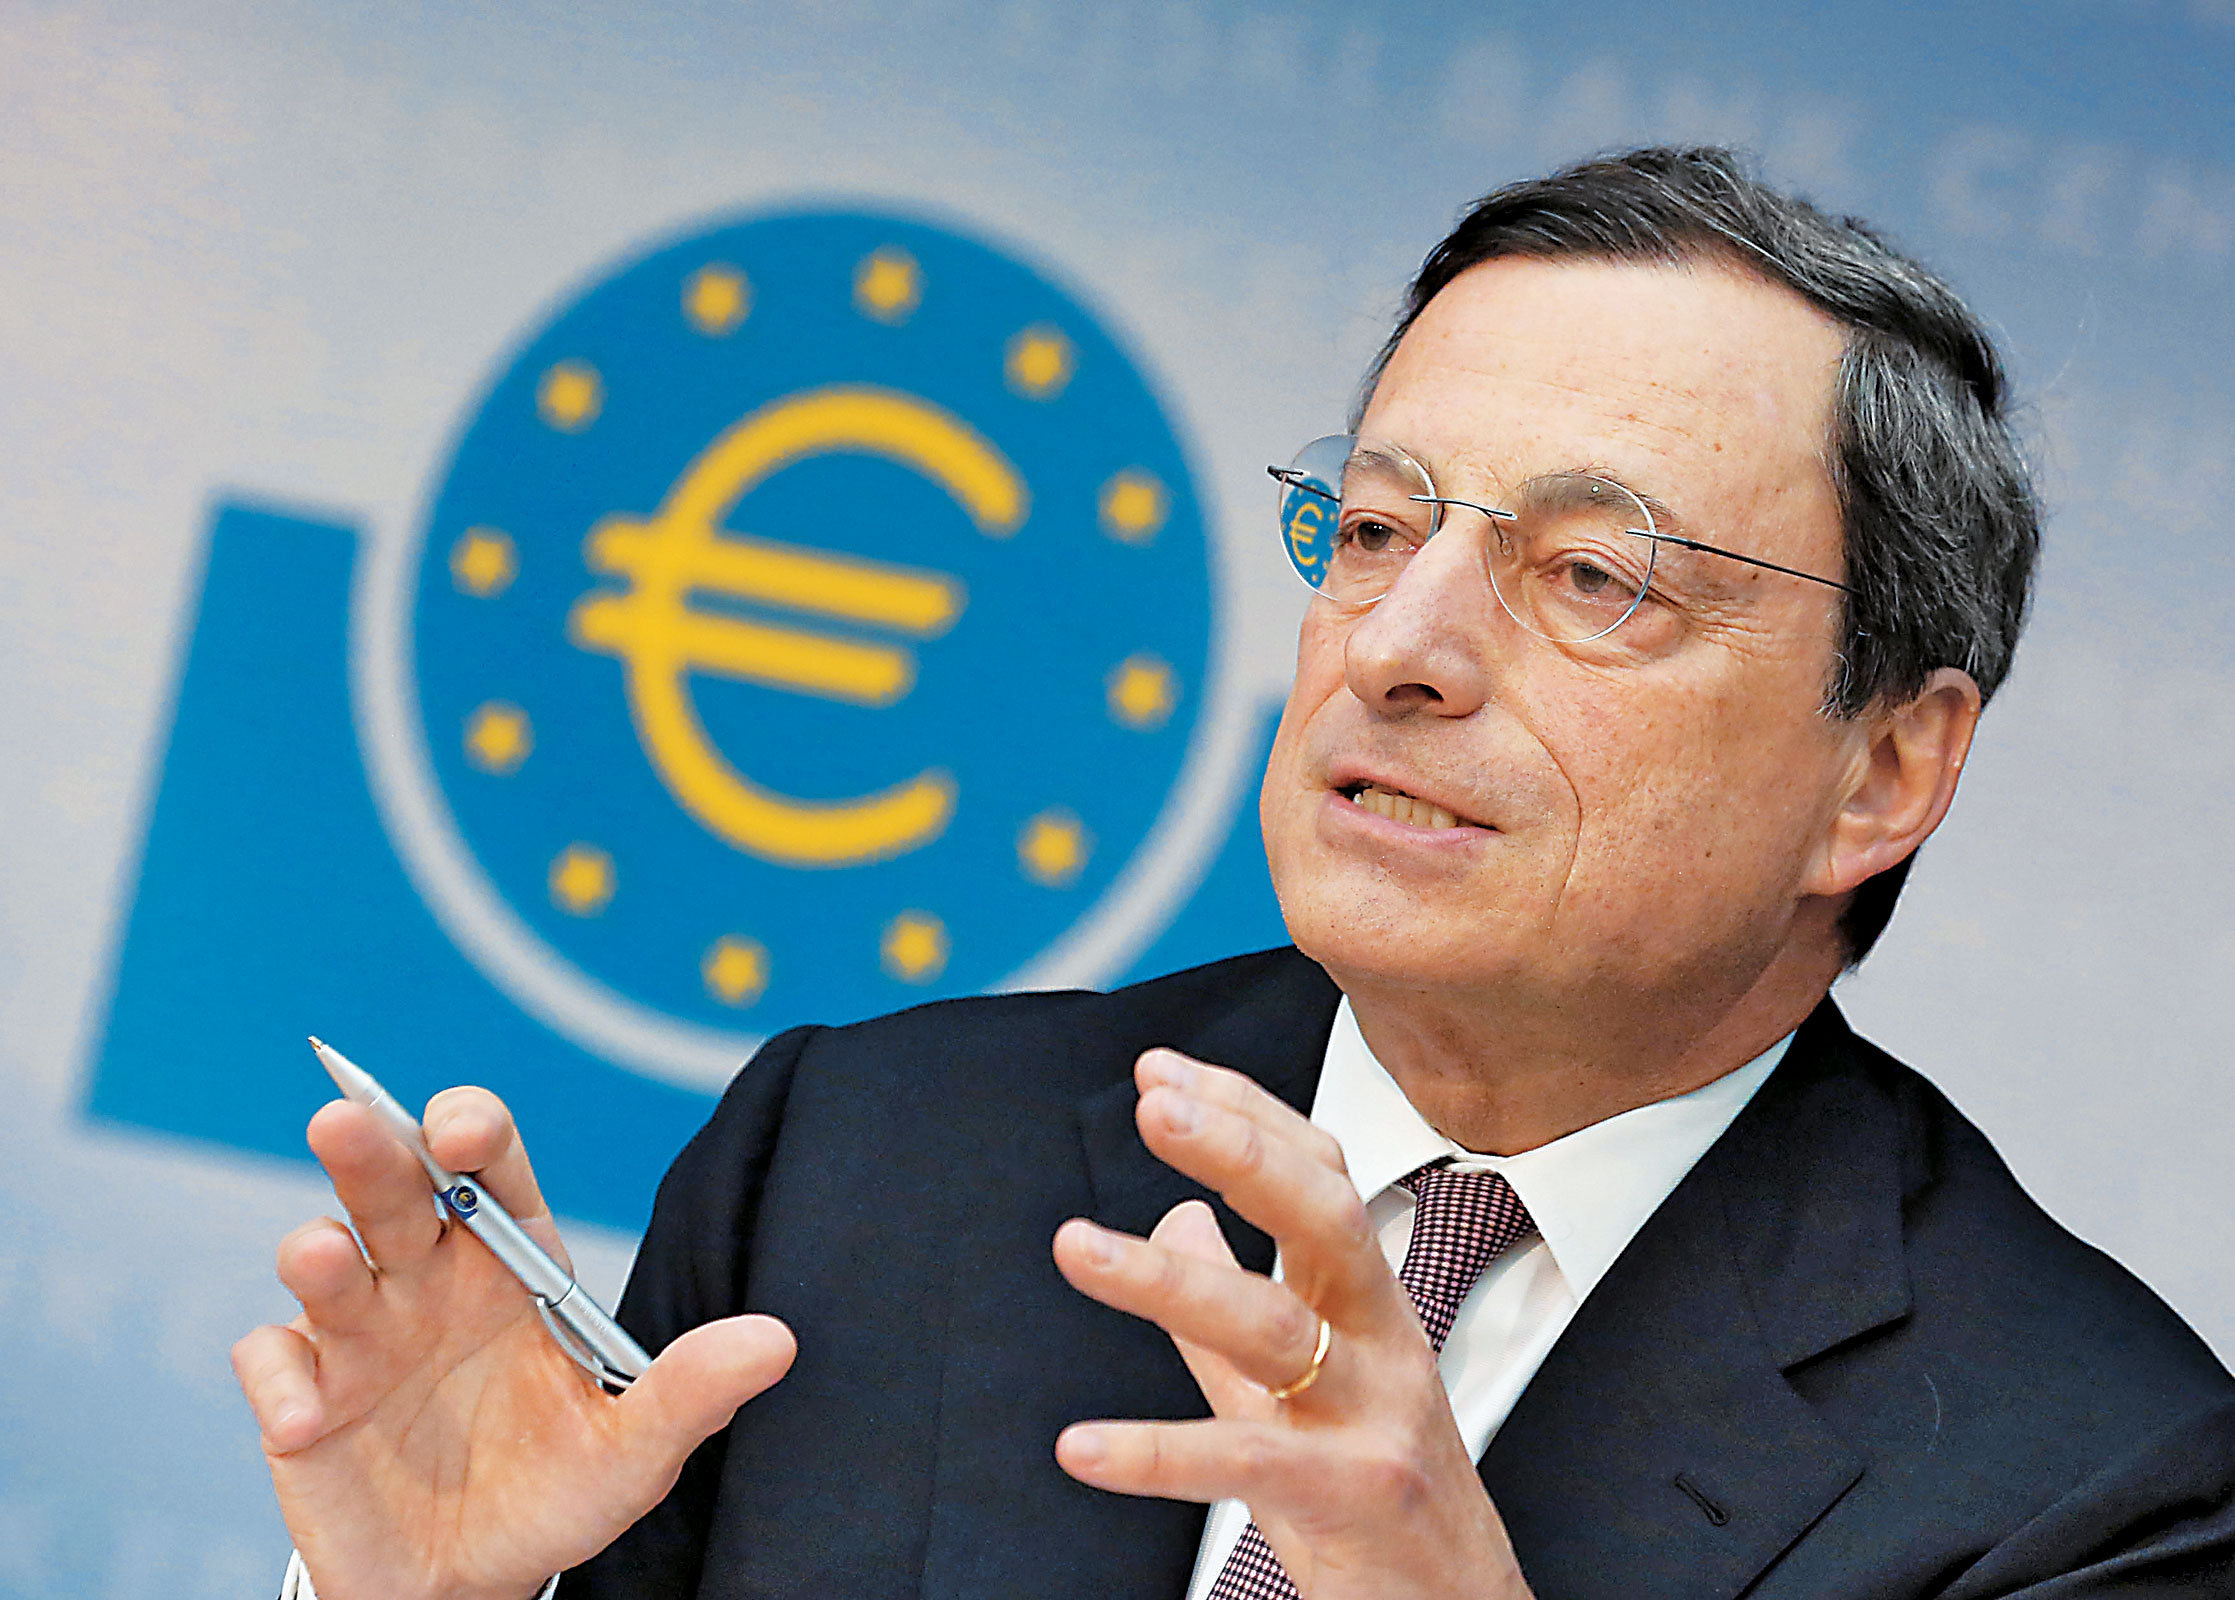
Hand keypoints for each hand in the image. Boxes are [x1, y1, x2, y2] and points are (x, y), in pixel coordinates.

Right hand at [232, 1090, 795, 1599]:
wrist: (472, 1587)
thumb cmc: (556, 1494)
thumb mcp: (634, 1450)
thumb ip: (694, 1390)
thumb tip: (779, 1341)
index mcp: (513, 1265)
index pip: (490, 1170)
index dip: (471, 1131)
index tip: (462, 1130)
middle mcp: (431, 1280)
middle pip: (394, 1191)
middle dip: (371, 1150)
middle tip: (347, 1121)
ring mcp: (362, 1335)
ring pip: (323, 1258)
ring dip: (316, 1249)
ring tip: (323, 1257)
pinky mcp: (304, 1399)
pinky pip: (273, 1364)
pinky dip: (279, 1382)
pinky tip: (305, 1419)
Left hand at [1050, 1050, 1533, 1599]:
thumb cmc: (1375, 1504)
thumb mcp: (1293, 1396)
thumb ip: (1228, 1315)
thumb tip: (1176, 1218)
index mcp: (1365, 1307)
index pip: (1319, 1178)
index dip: (1245, 1116)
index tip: (1162, 1072)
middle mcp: (1382, 1344)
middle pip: (1324, 1218)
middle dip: (1243, 1150)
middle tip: (1155, 1107)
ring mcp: (1375, 1417)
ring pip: (1275, 1327)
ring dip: (1168, 1280)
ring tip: (1075, 1246)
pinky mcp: (1355, 1498)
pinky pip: (1247, 1461)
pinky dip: (1158, 1451)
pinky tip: (1081, 1445)